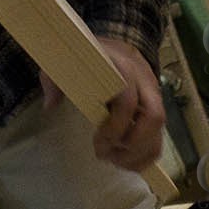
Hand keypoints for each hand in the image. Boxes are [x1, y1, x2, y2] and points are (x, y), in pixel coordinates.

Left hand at [39, 36, 164, 169]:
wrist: (116, 45)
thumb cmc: (90, 56)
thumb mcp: (69, 60)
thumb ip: (56, 78)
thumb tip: (49, 105)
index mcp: (121, 66)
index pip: (128, 99)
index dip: (116, 125)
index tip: (98, 140)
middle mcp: (143, 80)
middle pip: (154, 116)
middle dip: (131, 144)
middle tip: (107, 154)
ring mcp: (154, 95)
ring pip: (159, 131)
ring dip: (138, 154)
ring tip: (114, 161)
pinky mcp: (156, 109)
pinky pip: (159, 138)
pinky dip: (145, 156)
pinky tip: (125, 162)